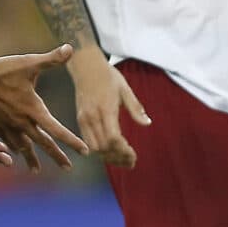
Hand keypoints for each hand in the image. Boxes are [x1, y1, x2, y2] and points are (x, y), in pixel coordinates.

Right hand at [0, 44, 88, 170]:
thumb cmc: (2, 69)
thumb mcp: (30, 62)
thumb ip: (52, 59)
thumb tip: (70, 48)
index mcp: (32, 109)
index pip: (57, 130)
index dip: (72, 141)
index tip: (86, 151)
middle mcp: (21, 122)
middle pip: (43, 144)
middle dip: (56, 156)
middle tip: (68, 168)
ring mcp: (6, 125)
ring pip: (22, 147)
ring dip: (31, 158)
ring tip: (36, 169)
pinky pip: (7, 141)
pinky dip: (14, 148)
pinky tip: (16, 152)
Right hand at [67, 50, 150, 167]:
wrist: (85, 65)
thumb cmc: (108, 76)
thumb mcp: (125, 89)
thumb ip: (135, 108)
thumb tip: (147, 123)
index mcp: (106, 109)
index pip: (113, 138)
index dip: (123, 150)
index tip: (133, 154)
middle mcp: (92, 117)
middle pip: (103, 147)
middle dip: (118, 157)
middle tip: (132, 161)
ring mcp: (84, 119)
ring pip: (94, 148)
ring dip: (108, 156)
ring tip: (123, 159)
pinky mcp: (80, 119)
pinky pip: (88, 142)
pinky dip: (100, 150)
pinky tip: (111, 150)